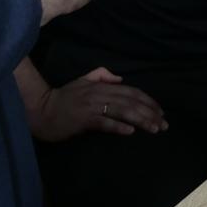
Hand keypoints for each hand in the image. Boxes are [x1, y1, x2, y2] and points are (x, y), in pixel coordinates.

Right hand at [29, 67, 167, 142]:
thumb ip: (101, 75)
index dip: (148, 100)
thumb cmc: (63, 97)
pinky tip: (131, 131)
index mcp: (102, 85)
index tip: (160, 111)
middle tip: (164, 124)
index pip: (131, 91)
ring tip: (154, 128)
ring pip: (123, 111)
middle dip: (150, 112)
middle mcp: (100, 93)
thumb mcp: (82, 80)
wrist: (42, 109)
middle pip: (131, 101)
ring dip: (141, 120)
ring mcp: (92, 106)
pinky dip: (119, 126)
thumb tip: (120, 79)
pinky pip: (105, 122)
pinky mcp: (84, 119)